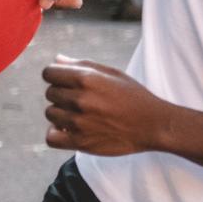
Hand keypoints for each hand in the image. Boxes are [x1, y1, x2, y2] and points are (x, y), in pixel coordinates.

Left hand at [43, 57, 169, 155]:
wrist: (154, 125)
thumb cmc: (134, 97)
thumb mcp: (113, 74)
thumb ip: (83, 65)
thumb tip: (56, 60)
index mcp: (88, 79)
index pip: (49, 73)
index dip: (56, 76)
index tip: (66, 82)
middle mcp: (80, 99)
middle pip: (50, 93)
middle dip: (63, 94)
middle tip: (83, 100)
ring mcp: (79, 122)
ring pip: (50, 113)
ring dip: (62, 113)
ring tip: (82, 115)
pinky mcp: (80, 142)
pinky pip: (51, 137)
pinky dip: (57, 133)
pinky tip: (70, 129)